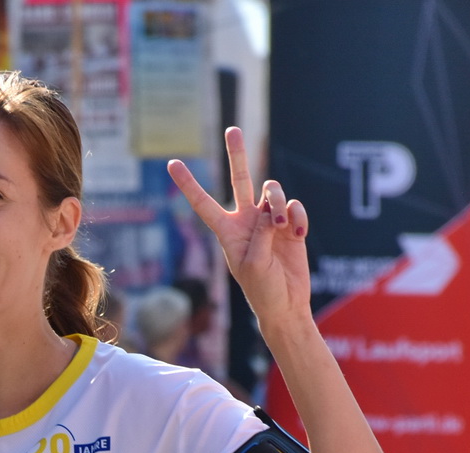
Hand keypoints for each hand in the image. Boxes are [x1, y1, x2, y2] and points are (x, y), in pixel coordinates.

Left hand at [168, 127, 310, 337]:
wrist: (287, 304)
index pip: (203, 203)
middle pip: (239, 179)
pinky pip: (294, 206)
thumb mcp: (254, 264)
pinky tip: (297, 234)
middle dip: (237, 155)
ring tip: (281, 227)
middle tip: (232, 130)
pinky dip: (296, 216)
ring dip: (278, 204)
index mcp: (227, 231)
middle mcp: (246, 220)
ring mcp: (269, 220)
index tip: (172, 163)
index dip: (188, 184)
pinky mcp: (290, 225)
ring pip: (271, 191)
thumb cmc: (263, 290)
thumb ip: (260, 233)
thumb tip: (272, 209)